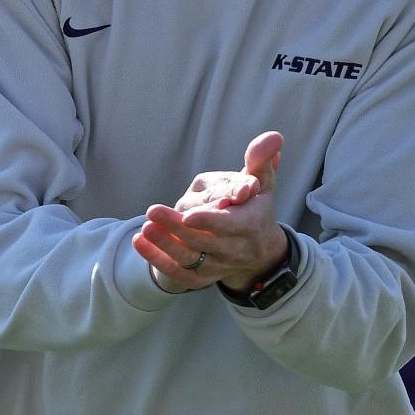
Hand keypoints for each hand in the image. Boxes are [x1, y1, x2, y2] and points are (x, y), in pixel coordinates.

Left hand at [133, 131, 287, 292]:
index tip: (189, 215)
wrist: (258, 251)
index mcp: (250, 224)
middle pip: (203, 242)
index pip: (230, 225)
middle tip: (152, 211)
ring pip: (189, 259)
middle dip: (176, 228)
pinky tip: (139, 242)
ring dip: (164, 245)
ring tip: (145, 227)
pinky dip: (157, 260)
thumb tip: (274, 137)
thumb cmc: (255, 207)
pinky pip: (179, 274)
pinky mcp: (203, 277)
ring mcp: (218, 265)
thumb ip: (261, 161)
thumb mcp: (263, 183)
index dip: (209, 222)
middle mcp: (234, 248)